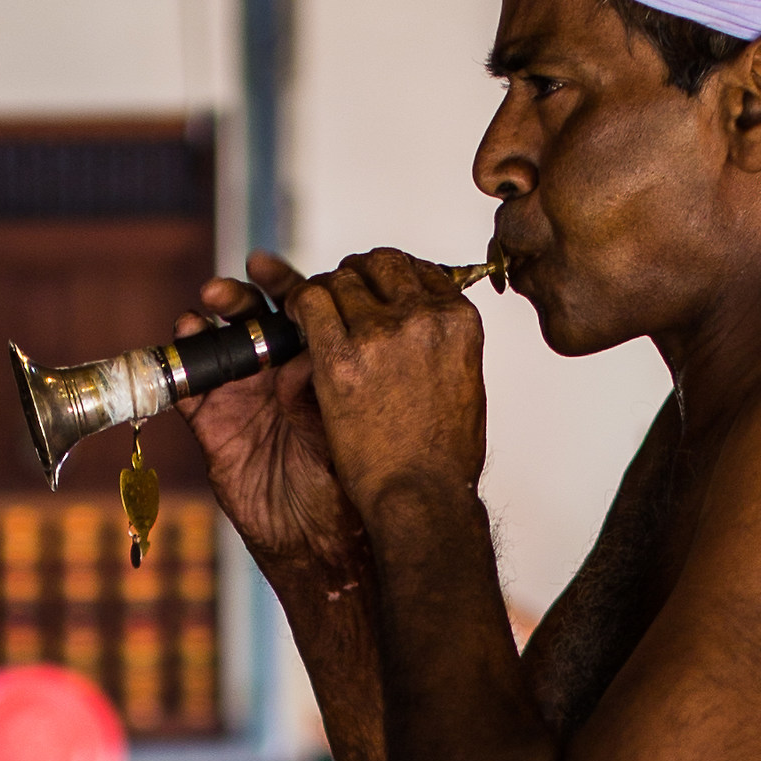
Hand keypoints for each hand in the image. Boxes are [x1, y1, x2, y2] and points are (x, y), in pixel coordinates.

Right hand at [176, 253, 367, 578]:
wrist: (322, 540)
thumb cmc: (350, 482)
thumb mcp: (345, 421)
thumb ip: (328, 377)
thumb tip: (321, 332)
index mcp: (312, 366)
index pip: (294, 311)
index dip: (278, 283)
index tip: (263, 264)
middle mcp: (275, 375)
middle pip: (249, 320)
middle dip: (234, 299)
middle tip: (222, 293)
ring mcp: (241, 398)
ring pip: (215, 347)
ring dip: (202, 326)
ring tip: (197, 316)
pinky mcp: (212, 426)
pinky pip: (188, 389)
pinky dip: (179, 365)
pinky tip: (180, 347)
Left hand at [288, 249, 486, 519]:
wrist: (422, 497)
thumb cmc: (444, 456)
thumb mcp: (464, 383)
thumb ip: (444, 342)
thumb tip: (426, 321)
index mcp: (459, 320)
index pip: (419, 269)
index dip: (391, 276)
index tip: (377, 289)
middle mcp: (424, 317)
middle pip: (379, 264)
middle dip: (356, 276)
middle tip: (340, 295)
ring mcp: (381, 335)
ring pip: (340, 279)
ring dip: (325, 291)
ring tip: (315, 312)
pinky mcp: (340, 358)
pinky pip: (311, 303)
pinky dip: (300, 303)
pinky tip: (296, 319)